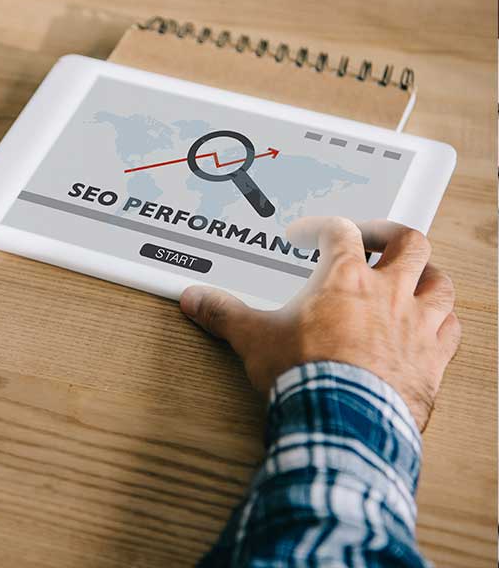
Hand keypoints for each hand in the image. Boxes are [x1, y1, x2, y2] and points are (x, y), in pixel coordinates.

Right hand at [179, 217, 459, 430]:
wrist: (343, 418)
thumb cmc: (305, 374)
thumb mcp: (254, 338)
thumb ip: (224, 314)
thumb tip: (195, 300)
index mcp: (344, 278)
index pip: (339, 232)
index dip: (322, 228)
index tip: (308, 236)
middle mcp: (387, 293)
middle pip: (407, 241)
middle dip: (390, 234)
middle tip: (373, 238)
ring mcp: (416, 324)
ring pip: (439, 281)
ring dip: (428, 274)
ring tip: (415, 274)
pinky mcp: (433, 359)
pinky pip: (451, 329)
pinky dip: (443, 321)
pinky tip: (434, 324)